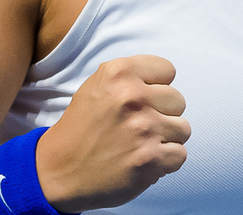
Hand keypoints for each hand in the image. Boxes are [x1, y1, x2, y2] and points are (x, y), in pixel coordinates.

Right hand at [34, 54, 190, 210]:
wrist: (59, 171)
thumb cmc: (82, 127)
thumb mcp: (98, 86)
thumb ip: (131, 77)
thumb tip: (166, 80)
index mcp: (119, 72)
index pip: (167, 70)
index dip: (156, 88)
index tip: (140, 101)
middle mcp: (132, 97)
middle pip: (178, 100)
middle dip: (162, 114)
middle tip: (137, 127)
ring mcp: (143, 129)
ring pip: (183, 128)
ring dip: (166, 139)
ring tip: (141, 144)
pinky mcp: (149, 159)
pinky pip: (180, 154)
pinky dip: (165, 161)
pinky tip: (143, 160)